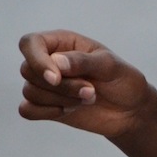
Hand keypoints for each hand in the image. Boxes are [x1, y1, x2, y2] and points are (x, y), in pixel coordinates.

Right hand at [17, 30, 153, 138]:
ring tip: (88, 98)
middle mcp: (49, 61)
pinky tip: (69, 110)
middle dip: (60, 86)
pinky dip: (46, 113)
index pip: (30, 43)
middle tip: (90, 90)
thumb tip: (55, 62)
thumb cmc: (123, 80)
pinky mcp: (45, 106)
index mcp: (63, 43)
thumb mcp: (110, 66)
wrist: (130, 110)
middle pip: (28, 70)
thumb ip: (83, 61)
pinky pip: (26, 109)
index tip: (56, 78)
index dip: (37, 60)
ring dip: (60, 99)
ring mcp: (45, 84)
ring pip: (29, 91)